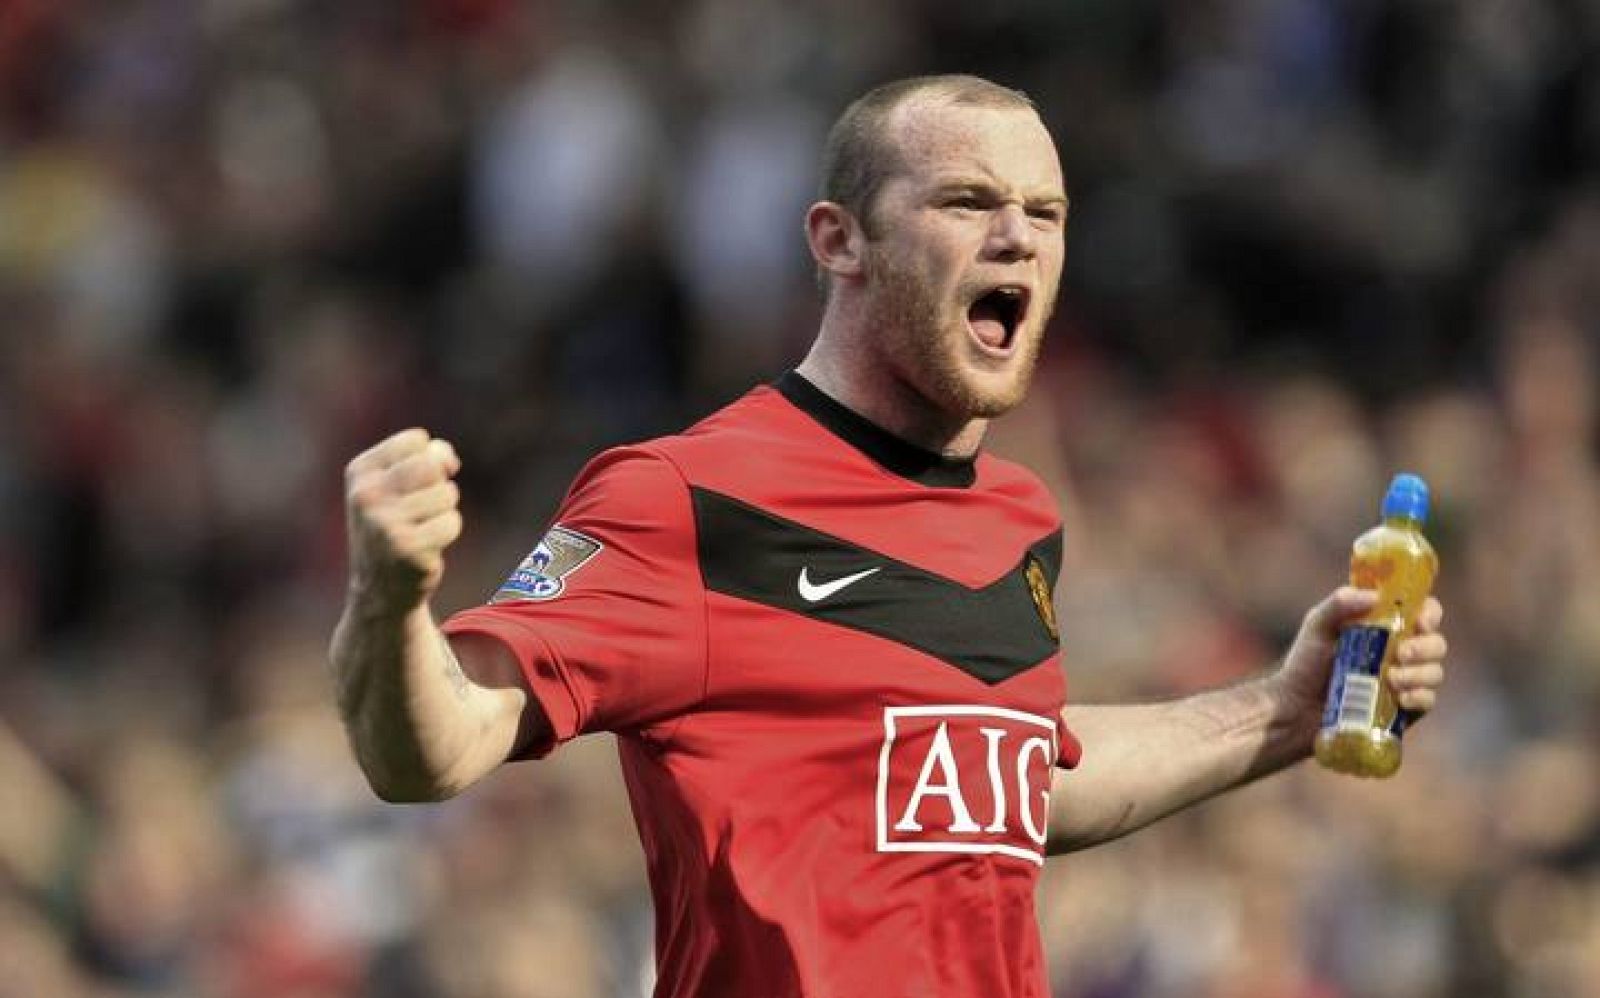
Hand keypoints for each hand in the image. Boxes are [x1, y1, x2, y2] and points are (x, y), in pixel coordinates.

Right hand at [344, 428, 463, 612]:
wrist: (379, 588)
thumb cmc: (395, 527)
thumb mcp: (396, 487)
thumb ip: (425, 459)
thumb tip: (447, 459)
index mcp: (359, 472)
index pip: (416, 440)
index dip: (431, 456)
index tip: (420, 480)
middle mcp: (366, 495)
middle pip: (432, 466)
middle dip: (439, 485)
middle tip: (422, 508)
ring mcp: (384, 522)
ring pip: (446, 494)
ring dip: (444, 511)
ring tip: (421, 528)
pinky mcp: (407, 547)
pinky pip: (452, 522)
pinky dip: (447, 532)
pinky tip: (426, 546)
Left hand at [1275, 586, 1449, 734]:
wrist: (1296, 708)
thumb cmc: (1305, 663)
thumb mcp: (1317, 627)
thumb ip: (1338, 605)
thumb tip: (1373, 595)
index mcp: (1386, 626)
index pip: (1423, 611)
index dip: (1430, 613)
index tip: (1420, 621)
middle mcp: (1401, 651)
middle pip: (1436, 643)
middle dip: (1426, 647)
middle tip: (1402, 653)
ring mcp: (1404, 680)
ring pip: (1434, 672)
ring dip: (1420, 674)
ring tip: (1392, 679)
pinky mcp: (1403, 708)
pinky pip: (1427, 701)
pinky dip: (1419, 697)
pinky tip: (1402, 698)